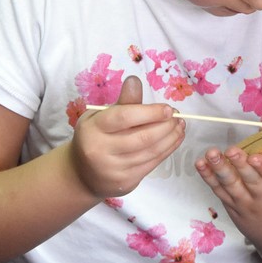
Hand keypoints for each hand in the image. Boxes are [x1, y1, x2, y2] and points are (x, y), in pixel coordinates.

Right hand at [69, 76, 184, 197]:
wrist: (82, 175)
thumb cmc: (95, 137)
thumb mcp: (101, 116)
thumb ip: (122, 101)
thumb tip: (135, 80)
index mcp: (93, 128)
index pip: (125, 117)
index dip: (150, 112)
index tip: (168, 109)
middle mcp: (100, 150)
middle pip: (142, 137)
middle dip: (166, 126)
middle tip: (178, 117)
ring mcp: (113, 169)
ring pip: (150, 152)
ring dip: (171, 138)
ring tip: (180, 126)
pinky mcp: (125, 182)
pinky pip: (152, 164)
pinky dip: (167, 150)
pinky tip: (174, 140)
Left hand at [194, 138, 261, 244]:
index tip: (254, 156)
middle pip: (251, 181)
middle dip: (240, 165)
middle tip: (231, 150)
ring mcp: (247, 206)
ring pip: (232, 187)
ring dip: (220, 170)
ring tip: (211, 154)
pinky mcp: (233, 209)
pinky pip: (220, 192)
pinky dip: (209, 178)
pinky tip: (201, 164)